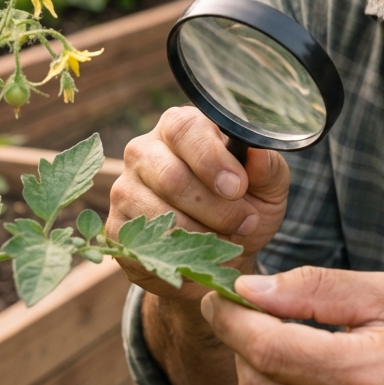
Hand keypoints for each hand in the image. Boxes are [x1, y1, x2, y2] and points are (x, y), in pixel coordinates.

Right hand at [108, 106, 289, 302]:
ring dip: (203, 235)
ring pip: (159, 215)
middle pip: (170, 176)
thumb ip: (267, 167)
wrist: (222, 252)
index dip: (211, 159)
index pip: (185, 129)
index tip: (237, 187)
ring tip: (228, 239)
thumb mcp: (267, 186)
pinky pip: (146, 245)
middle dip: (215, 207)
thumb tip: (257, 153)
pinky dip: (182, 257)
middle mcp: (145, 151)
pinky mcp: (116, 227)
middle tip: (245, 222)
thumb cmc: (245, 205)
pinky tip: (202, 256)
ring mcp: (125, 188)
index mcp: (181, 127)